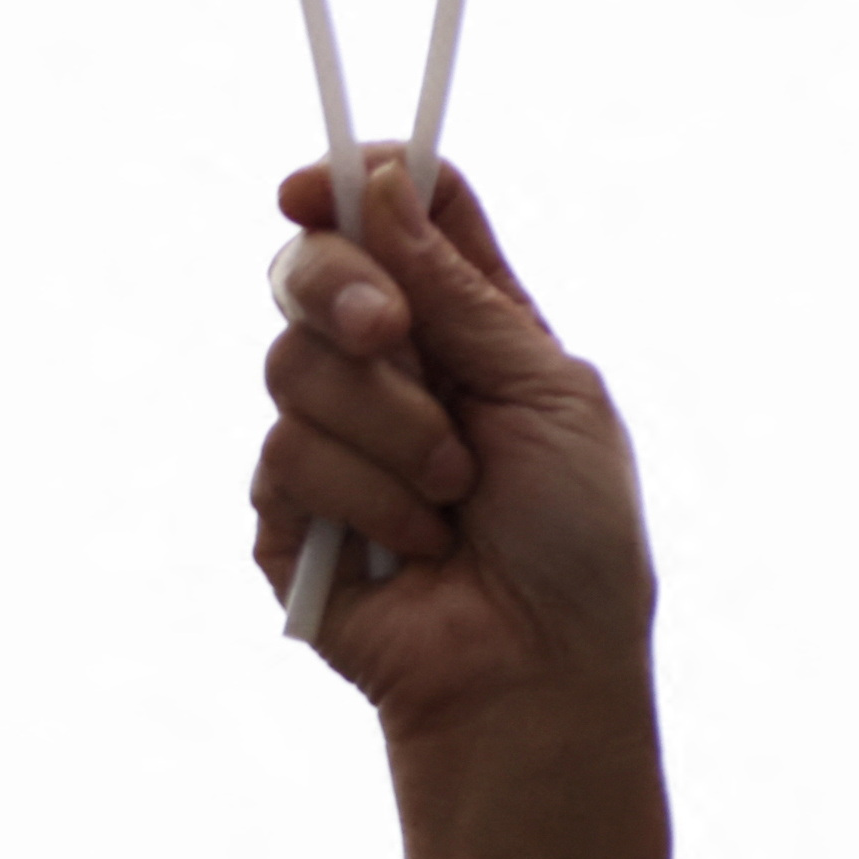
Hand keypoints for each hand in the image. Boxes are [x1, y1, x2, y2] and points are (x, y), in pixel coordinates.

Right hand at [255, 150, 659, 756]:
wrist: (539, 675)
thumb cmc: (576, 542)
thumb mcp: (546, 392)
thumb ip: (462, 292)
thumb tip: (383, 183)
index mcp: (467, 323)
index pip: (396, 215)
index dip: (353, 183)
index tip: (321, 185)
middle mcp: (392, 369)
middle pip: (311, 267)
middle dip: (344, 291)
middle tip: (392, 335)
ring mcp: (334, 439)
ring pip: (293, 363)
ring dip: (388, 430)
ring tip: (452, 499)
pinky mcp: (287, 514)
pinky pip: (282, 458)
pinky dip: (361, 501)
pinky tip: (411, 552)